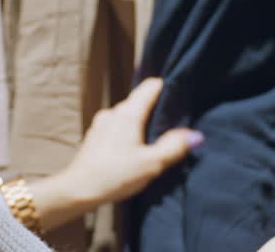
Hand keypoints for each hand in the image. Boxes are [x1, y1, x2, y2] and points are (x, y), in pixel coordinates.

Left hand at [29, 78, 199, 230]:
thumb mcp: (151, 164)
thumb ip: (174, 147)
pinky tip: (133, 149)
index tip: (180, 98)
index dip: (167, 88)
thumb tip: (195, 134)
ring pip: (127, 114)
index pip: (150, 86)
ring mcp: (101, 122)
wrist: (79, 189)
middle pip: (139, 101)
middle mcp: (113, 112)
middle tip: (171, 126)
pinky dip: (128, 131)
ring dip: (141, 123)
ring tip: (153, 141)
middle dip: (156, 110)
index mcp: (128, 113)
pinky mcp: (95, 134)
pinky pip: (117, 125)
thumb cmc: (116, 175)